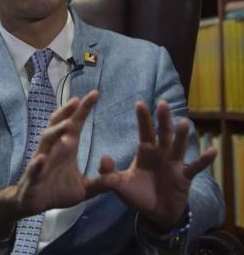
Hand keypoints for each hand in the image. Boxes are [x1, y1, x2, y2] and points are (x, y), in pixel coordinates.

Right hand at [0, 90, 101, 236]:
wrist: (35, 203)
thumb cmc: (58, 190)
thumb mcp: (84, 188)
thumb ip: (100, 183)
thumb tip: (118, 179)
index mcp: (66, 148)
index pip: (75, 124)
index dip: (84, 109)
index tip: (95, 93)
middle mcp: (54, 149)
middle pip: (59, 125)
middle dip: (67, 112)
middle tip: (78, 100)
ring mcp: (42, 161)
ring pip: (46, 141)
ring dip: (56, 132)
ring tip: (67, 124)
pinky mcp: (33, 176)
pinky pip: (34, 168)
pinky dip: (37, 163)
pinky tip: (42, 158)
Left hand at [86, 100, 216, 229]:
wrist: (154, 213)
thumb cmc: (137, 193)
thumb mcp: (119, 184)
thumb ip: (108, 173)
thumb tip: (103, 159)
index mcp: (145, 152)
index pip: (144, 132)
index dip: (142, 119)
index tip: (139, 103)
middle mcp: (160, 153)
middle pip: (162, 134)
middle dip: (162, 120)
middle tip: (163, 103)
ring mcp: (174, 164)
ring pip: (179, 146)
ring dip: (182, 136)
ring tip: (184, 122)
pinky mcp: (184, 177)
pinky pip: (195, 167)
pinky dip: (204, 160)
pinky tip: (213, 150)